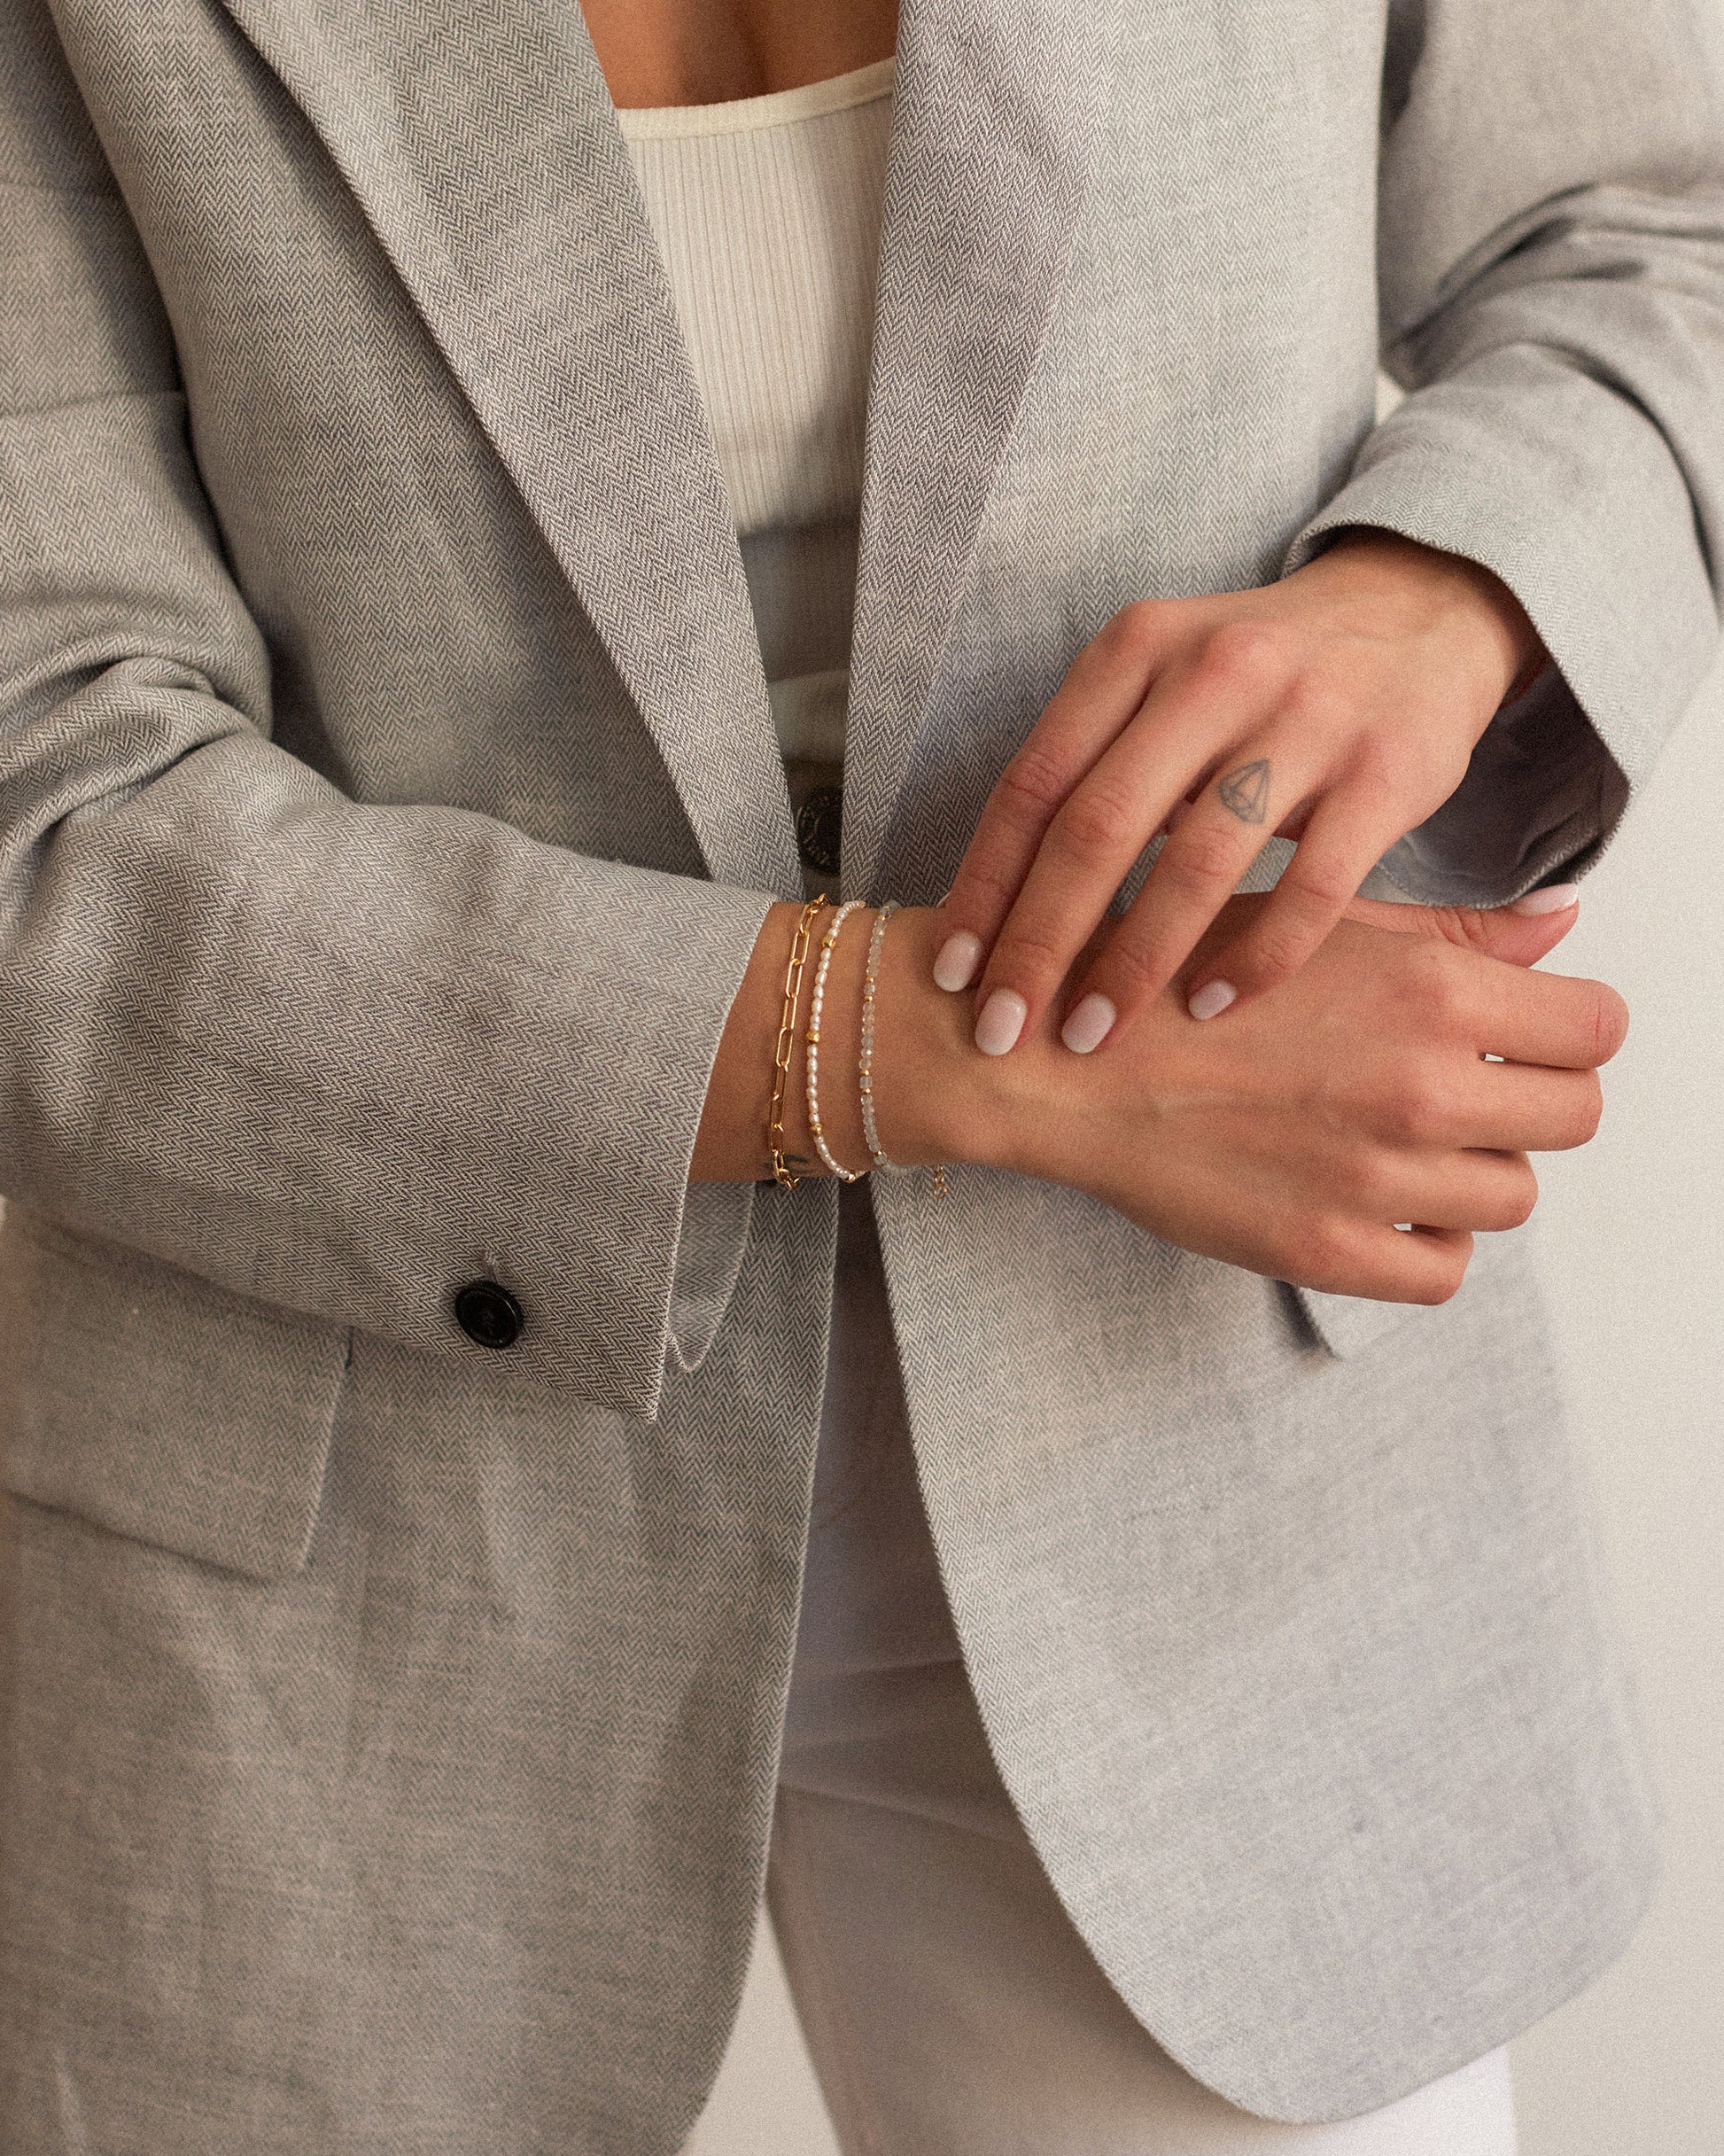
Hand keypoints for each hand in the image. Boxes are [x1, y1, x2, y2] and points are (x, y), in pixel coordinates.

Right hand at [915, 890, 1622, 1303]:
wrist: (1062, 1062)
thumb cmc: (1182, 975)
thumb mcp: (1321, 922)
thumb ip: (1457, 933)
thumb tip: (1565, 923)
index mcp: (1432, 991)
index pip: (1597, 1028)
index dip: (1566, 1030)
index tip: (1524, 1037)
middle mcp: (1420, 1086)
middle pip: (1575, 1116)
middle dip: (1530, 1100)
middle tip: (1462, 1090)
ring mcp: (1377, 1178)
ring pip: (1513, 1194)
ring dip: (1473, 1169)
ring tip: (1399, 1140)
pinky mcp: (1328, 1250)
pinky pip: (1445, 1270)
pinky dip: (1427, 1241)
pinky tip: (1375, 1198)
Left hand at [930, 531, 1547, 1055]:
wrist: (1423, 610)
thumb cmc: (1262, 676)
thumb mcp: (1164, 680)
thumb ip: (1091, 765)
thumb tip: (999, 907)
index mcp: (1137, 649)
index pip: (1034, 783)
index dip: (984, 886)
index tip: (949, 974)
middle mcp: (1214, 671)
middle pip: (1096, 827)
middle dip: (1039, 944)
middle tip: (1001, 1031)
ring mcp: (1307, 718)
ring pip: (1196, 862)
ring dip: (1134, 965)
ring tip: (1091, 1037)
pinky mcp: (1386, 772)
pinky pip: (1311, 887)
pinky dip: (1254, 957)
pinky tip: (1207, 1007)